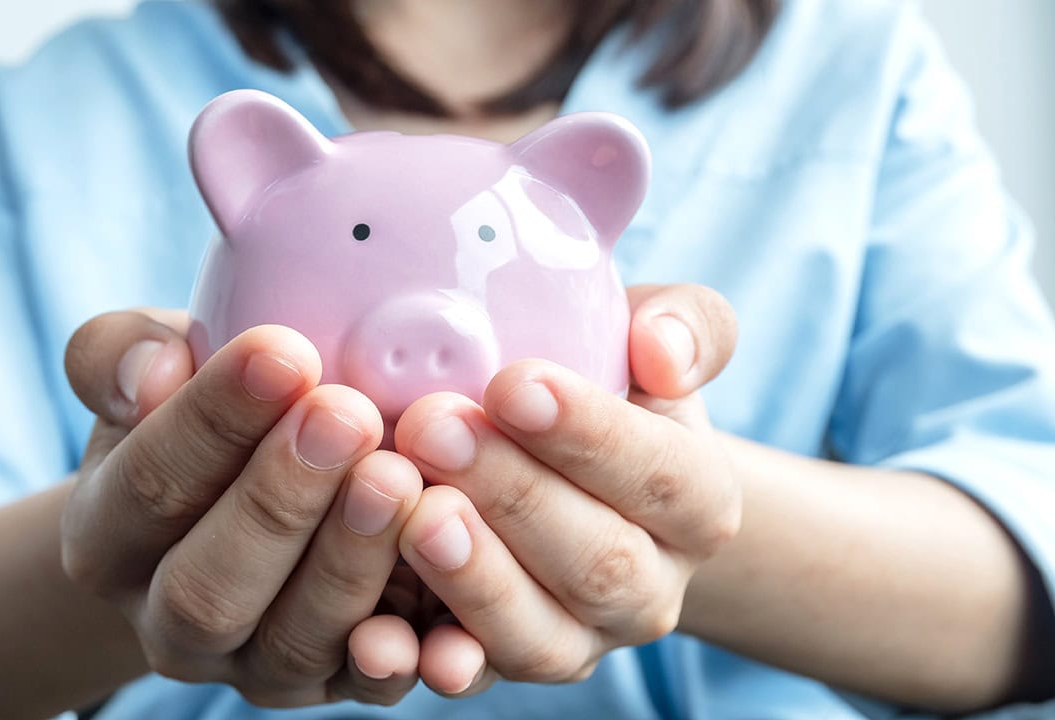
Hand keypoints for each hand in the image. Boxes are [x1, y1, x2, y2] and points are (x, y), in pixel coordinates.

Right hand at [60, 310, 422, 705]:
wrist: (237, 503)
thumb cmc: (202, 415)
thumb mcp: (154, 370)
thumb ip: (126, 353)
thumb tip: (152, 374)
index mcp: (109, 538)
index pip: (150, 484)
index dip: (213, 420)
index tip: (281, 352)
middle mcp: (169, 621)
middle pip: (208, 586)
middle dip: (280, 500)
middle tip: (347, 416)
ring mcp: (253, 664)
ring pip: (292, 640)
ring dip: (350, 562)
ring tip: (397, 477)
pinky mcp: (332, 685)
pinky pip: (370, 687)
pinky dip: (408, 654)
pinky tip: (443, 605)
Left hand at [393, 285, 740, 694]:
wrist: (573, 477)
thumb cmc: (605, 390)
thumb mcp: (650, 344)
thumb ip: (683, 328)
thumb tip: (662, 348)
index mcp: (696, 503)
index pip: (660, 475)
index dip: (589, 434)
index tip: (512, 383)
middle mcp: (648, 589)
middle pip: (597, 560)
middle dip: (511, 495)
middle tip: (431, 428)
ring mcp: (577, 640)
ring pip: (537, 634)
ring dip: (472, 579)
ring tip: (413, 516)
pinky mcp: (503, 666)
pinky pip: (470, 677)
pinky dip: (426, 661)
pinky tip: (378, 634)